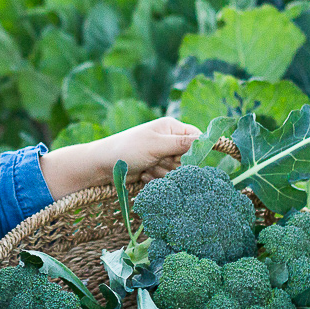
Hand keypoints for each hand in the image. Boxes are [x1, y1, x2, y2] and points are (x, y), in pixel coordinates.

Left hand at [38, 117, 200, 199]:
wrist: (102, 166)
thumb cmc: (127, 149)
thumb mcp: (155, 145)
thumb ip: (182, 143)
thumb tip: (208, 140)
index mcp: (171, 128)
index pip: (198, 138)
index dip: (196, 151)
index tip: (188, 161)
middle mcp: (169, 141)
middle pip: (189, 159)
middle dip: (173, 165)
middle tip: (157, 162)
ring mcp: (163, 157)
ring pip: (177, 172)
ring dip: (162, 174)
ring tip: (146, 168)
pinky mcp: (156, 171)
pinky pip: (166, 180)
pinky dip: (155, 180)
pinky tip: (142, 175)